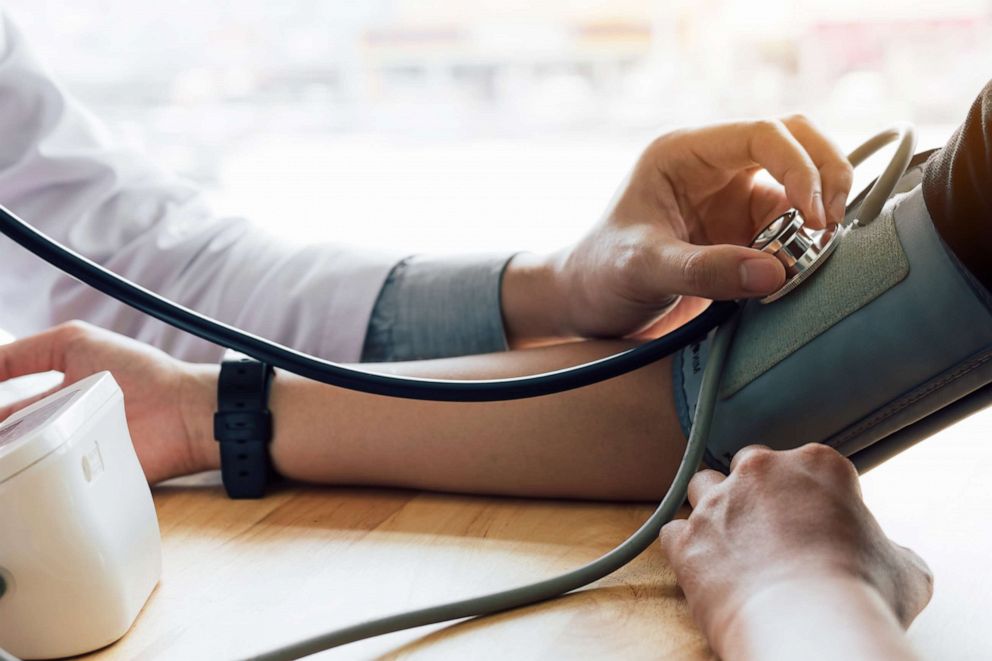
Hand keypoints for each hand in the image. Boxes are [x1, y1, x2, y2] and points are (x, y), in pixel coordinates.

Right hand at [0, 321, 215, 483]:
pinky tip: (10, 479)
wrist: (181, 410)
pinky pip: (46, 491)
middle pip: (8, 442)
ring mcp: (69, 457)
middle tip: (0, 441)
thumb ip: (24, 352)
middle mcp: (57, 429)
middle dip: (0, 440)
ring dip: (5, 460)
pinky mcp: (83, 483)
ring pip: (18, 468)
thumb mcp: (75, 343)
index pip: (3, 411)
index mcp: (53, 399)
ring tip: (4, 456)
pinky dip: (25, 488)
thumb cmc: (139, 371)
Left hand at [502, 116, 852, 343]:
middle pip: (796, 140)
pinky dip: (808, 243)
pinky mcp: (744, 231)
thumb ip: (704, 270)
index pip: (762, 134)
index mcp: (684, 154)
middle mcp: (715, 167)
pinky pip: (794, 225)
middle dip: (826, 173)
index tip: (812, 217)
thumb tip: (776, 272)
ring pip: (802, 182)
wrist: (588, 305)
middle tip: (831, 224)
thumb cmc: (601, 275)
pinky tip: (800, 271)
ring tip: (816, 254)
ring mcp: (733, 198)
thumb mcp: (643, 269)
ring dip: (820, 211)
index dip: (799, 166)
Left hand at [659, 444, 932, 657]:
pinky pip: (673, 532)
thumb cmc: (863, 597)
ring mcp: (717, 503)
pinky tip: (703, 568)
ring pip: (703, 487)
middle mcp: (761, 471)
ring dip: (713, 510)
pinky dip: (685, 548)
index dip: (811, 493)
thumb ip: (893, 550)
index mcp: (817, 465)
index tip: (816, 520)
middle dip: (756, 490)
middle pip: (749, 465)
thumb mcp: (907, 570)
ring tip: (730, 544)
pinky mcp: (687, 539)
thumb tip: (894, 559)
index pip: (808, 463)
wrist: (809, 627)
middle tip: (770, 529)